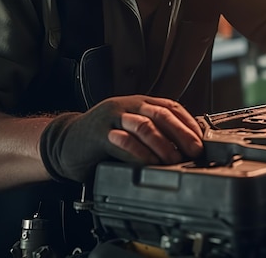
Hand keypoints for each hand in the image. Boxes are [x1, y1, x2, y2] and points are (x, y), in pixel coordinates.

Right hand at [39, 95, 203, 182]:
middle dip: (181, 134)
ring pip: (144, 125)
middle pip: (161, 115)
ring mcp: (112, 117)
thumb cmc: (102, 138)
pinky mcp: (98, 134)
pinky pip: (123, 141)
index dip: (189, 123)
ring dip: (163, 144)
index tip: (201, 141)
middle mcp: (127, 106)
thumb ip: (154, 132)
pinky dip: (139, 153)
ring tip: (174, 160)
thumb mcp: (131, 130)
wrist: (64, 141)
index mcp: (138, 103)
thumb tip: (185, 147)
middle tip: (194, 151)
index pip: (171, 107)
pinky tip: (149, 163)